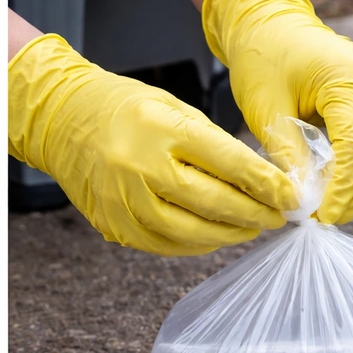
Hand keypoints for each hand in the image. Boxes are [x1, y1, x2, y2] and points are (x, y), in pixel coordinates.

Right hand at [8, 34, 297, 255]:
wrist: (62, 121)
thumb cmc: (125, 109)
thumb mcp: (174, 108)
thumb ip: (214, 144)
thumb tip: (260, 181)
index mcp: (162, 129)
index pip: (229, 163)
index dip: (266, 184)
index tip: (291, 195)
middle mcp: (141, 167)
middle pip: (213, 203)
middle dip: (254, 214)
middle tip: (278, 217)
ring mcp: (124, 201)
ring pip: (191, 232)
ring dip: (229, 234)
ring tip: (251, 228)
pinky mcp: (113, 224)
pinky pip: (164, 245)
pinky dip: (195, 244)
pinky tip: (214, 235)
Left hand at [202, 0, 352, 224]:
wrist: (271, 25)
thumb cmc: (263, 61)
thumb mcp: (266, 111)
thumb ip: (287, 155)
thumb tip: (301, 201)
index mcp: (347, 80)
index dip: (342, 189)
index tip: (320, 216)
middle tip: (329, 219)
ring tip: (333, 209)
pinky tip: (339, 189)